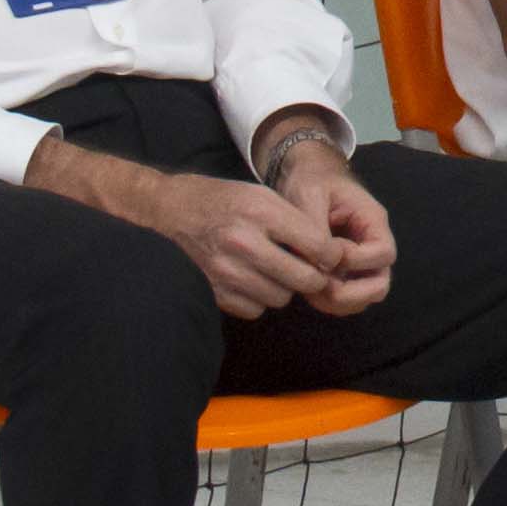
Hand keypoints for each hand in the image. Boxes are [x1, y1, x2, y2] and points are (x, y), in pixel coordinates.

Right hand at [140, 170, 344, 319]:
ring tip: (275, 271)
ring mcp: (226, 270)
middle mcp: (243, 242)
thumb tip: (330, 257)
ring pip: (281, 298)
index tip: (330, 256)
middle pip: (303, 279)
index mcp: (261, 212)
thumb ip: (297, 223)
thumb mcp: (264, 195)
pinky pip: (255, 310)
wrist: (175, 210)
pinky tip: (252, 280)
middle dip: (314, 277)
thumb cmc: (227, 200)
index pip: (316, 245)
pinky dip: (259, 299)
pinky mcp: (213, 291)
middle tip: (310, 271)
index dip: (331, 255)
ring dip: (284, 288)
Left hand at [268, 141, 399, 314]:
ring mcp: (360, 263)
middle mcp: (372, 245)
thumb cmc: (311, 181)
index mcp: (372, 221)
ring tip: (310, 287)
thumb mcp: (309, 196)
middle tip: (319, 286)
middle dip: (351, 293)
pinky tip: (308, 288)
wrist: (305, 178)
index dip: (356, 260)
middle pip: (380, 284)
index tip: (326, 253)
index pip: (383, 253)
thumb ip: (316, 228)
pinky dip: (330, 302)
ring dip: (338, 301)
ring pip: (364, 297)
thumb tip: (319, 264)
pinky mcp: (344, 273)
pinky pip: (347, 298)